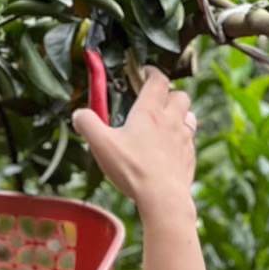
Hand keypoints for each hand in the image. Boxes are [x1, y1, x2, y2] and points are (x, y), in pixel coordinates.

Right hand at [73, 67, 196, 218]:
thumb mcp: (101, 144)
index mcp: (150, 111)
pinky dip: (182, 141)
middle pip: (179, 95)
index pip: (158, 79)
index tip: (144, 73)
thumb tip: (78, 114)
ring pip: (189, 116)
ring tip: (166, 124)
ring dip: (180, 115)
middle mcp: (171, 120)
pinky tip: (169, 152)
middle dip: (169, 94)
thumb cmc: (133, 169)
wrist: (162, 197)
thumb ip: (88, 124)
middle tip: (156, 102)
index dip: (151, 73)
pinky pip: (190, 142)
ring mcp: (184, 139)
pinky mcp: (189, 158)